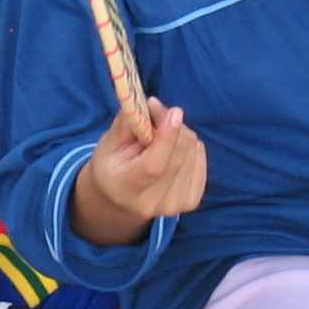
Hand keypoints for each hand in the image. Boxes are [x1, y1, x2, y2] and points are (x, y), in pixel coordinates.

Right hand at [70, 98, 206, 245]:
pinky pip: (200, 156)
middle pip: (179, 153)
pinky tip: (172, 149)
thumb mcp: (108, 145)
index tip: (174, 112)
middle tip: (155, 111)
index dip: (167, 137)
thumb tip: (152, 104)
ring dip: (179, 133)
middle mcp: (153, 202)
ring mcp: (175, 204)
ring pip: (192, 151)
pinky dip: (189, 145)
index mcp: (126, 189)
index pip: (153, 166)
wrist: (120, 200)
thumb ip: (127, 124)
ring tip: (159, 137)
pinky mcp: (192, 200)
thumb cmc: (112, 167)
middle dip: (171, 124)